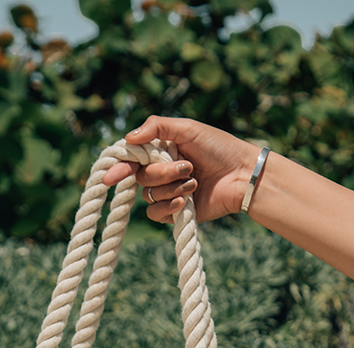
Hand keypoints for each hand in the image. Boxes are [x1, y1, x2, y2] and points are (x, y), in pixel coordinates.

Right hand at [102, 116, 259, 222]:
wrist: (242, 175)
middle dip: (162, 173)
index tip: (111, 176)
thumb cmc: (219, 147)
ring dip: (171, 188)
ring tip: (195, 182)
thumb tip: (128, 138)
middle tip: (187, 167)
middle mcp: (161, 171)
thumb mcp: (188, 129)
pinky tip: (185, 201)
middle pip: (140, 178)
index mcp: (160, 150)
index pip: (131, 159)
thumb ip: (157, 127)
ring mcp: (167, 192)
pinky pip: (156, 214)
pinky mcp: (175, 212)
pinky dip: (168, 206)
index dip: (119, 167)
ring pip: (148, 196)